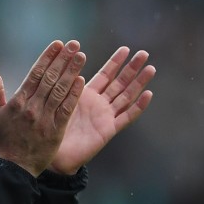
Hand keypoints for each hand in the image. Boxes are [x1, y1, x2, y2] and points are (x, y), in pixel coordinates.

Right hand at [0, 40, 86, 176]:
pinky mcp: (55, 131)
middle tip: (74, 44)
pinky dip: (73, 94)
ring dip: (71, 71)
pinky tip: (81, 81)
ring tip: (81, 56)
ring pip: (60, 90)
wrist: (13, 168)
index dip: (48, 57)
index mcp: (18, 101)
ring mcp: (44, 119)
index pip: (35, 73)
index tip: (58, 44)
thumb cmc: (4, 140)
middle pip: (50, 78)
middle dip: (63, 59)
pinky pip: (66, 109)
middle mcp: (32, 107)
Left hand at [49, 46, 154, 174]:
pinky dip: (138, 106)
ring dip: (139, 83)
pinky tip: (148, 94)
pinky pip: (126, 117)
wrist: (55, 154)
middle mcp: (99, 104)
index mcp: (87, 95)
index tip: (126, 49)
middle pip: (120, 83)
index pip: (105, 75)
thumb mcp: (58, 101)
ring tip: (151, 68)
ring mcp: (106, 116)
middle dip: (132, 68)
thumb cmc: (52, 128)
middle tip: (144, 53)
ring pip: (127, 96)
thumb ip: (66, 85)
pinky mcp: (109, 130)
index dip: (115, 62)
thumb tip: (68, 62)